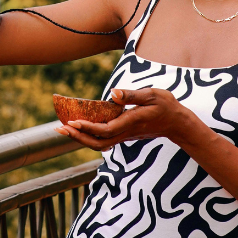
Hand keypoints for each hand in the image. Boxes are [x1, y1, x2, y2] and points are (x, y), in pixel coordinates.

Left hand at [55, 87, 194, 150]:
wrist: (177, 123)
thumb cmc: (166, 106)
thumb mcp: (153, 94)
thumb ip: (132, 94)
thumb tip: (113, 93)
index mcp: (132, 122)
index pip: (106, 129)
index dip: (88, 127)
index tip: (73, 121)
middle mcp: (126, 132)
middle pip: (98, 142)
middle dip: (78, 136)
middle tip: (60, 128)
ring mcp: (125, 136)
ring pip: (99, 144)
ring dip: (81, 138)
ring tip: (65, 129)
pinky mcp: (124, 135)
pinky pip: (103, 139)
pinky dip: (89, 135)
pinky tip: (80, 128)